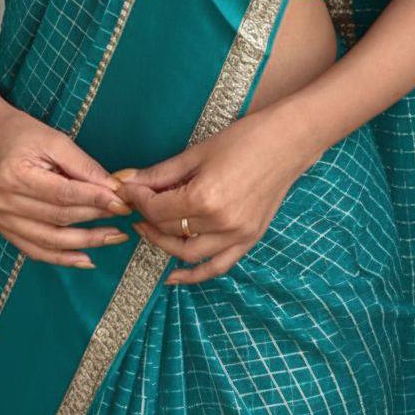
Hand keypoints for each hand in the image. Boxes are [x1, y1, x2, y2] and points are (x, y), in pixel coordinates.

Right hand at [0, 105, 132, 267]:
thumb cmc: (22, 134)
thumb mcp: (55, 140)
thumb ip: (84, 165)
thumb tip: (113, 189)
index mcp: (16, 174)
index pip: (64, 194)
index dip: (95, 200)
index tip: (121, 203)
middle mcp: (4, 201)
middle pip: (58, 218)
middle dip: (95, 219)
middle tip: (124, 218)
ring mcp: (1, 218)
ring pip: (50, 240)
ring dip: (85, 242)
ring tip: (113, 238)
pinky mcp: (2, 227)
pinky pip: (35, 250)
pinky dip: (61, 257)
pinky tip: (85, 258)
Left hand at [111, 104, 323, 284]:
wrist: (288, 141)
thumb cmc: (243, 139)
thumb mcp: (197, 152)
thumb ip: (161, 173)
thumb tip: (126, 181)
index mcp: (204, 198)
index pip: (157, 209)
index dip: (137, 199)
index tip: (127, 189)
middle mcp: (220, 223)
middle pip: (169, 230)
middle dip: (147, 217)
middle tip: (135, 205)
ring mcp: (237, 235)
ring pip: (188, 253)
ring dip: (163, 244)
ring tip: (148, 229)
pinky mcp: (249, 240)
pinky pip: (217, 266)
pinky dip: (194, 275)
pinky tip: (173, 276)